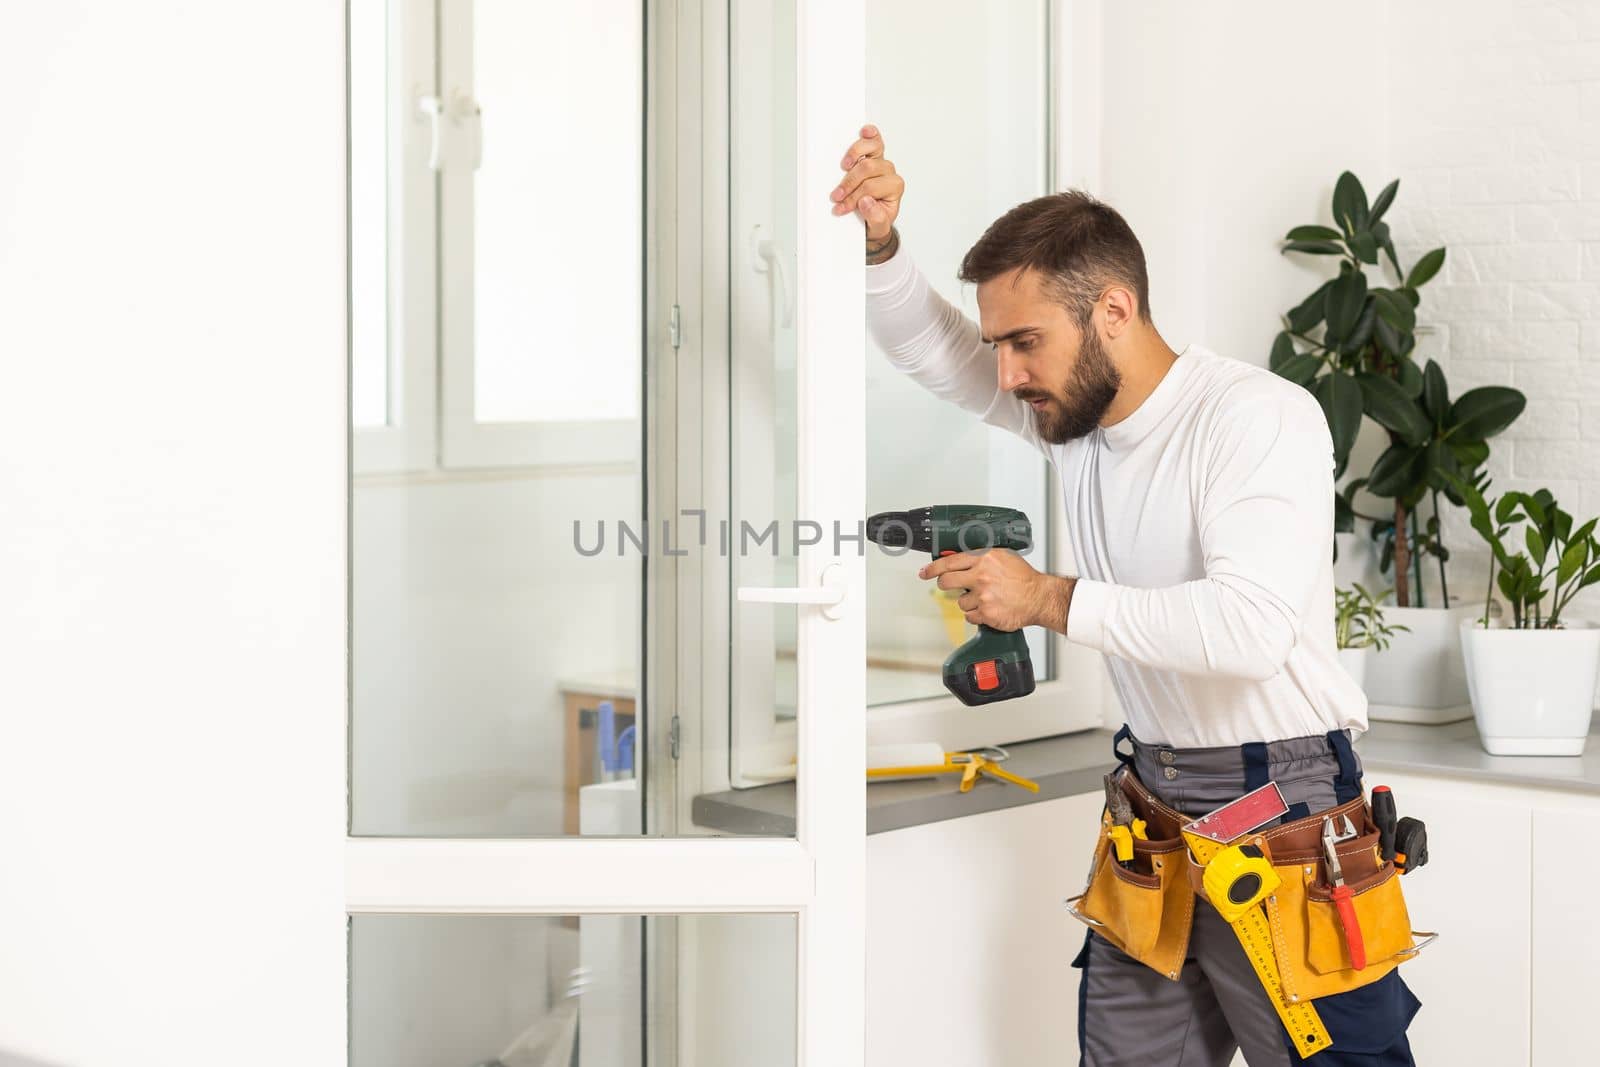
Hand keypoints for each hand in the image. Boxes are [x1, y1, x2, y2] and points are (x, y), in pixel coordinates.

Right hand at [831, 124, 902, 242]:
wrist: (875, 218)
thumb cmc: (877, 219)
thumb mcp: (878, 227)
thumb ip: (876, 218)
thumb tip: (866, 202)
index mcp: (894, 187)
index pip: (871, 187)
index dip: (854, 197)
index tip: (842, 207)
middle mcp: (889, 172)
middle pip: (867, 168)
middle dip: (849, 183)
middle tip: (837, 196)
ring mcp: (880, 161)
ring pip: (872, 150)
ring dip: (854, 157)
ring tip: (843, 167)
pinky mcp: (872, 153)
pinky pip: (874, 139)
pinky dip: (869, 135)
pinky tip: (864, 132)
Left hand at [919, 550, 1074, 632]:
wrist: (1039, 597)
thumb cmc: (1024, 578)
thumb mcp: (1002, 557)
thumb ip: (980, 558)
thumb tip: (959, 560)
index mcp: (984, 559)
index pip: (949, 562)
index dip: (933, 568)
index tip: (924, 573)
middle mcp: (981, 577)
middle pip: (947, 582)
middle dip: (946, 585)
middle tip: (951, 586)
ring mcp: (982, 596)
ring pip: (960, 602)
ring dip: (969, 602)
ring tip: (987, 598)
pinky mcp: (986, 614)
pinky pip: (970, 616)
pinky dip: (977, 615)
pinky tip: (990, 608)